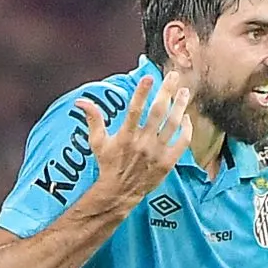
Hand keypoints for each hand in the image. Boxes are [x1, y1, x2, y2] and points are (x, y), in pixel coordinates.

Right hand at [77, 75, 194, 217]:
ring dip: (180, 106)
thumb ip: (93, 119)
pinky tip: (186, 118)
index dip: (142, 92)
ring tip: (185, 92)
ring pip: (173, 124)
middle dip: (167, 92)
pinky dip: (186, 129)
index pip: (134, 110)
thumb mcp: (97, 142)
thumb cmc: (108, 164)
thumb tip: (81, 101)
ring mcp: (157, 153)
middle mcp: (143, 143)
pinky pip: (182, 142)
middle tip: (173, 76)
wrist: (120, 192)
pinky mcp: (168, 162)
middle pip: (158, 112)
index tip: (149, 77)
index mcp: (125, 136)